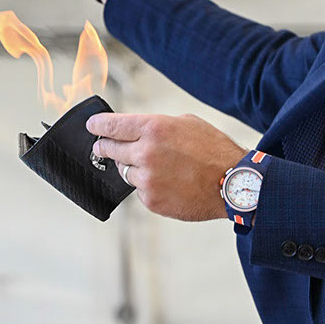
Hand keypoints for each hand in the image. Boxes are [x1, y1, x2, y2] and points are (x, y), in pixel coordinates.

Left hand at [86, 113, 248, 221]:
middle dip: (104, 147)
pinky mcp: (151, 200)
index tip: (92, 126)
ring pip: (124, 171)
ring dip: (132, 167)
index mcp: (153, 128)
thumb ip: (157, 126)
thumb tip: (137, 130)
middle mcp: (146, 152)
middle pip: (110, 149)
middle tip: (102, 147)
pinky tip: (168, 182)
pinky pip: (139, 190)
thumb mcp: (187, 123)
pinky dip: (148, 186)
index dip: (98, 125)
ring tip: (154, 166)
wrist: (232, 183)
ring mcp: (147, 179)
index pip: (112, 125)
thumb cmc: (214, 150)